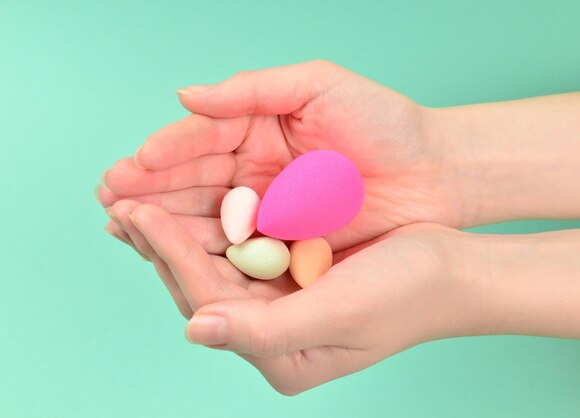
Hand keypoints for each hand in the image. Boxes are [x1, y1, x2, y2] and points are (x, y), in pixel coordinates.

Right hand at [98, 60, 463, 253]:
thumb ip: (252, 89)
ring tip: (127, 228)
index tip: (129, 168)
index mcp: (259, 124)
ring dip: (167, 222)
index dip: (164, 153)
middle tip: (111, 202)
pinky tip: (172, 252)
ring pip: (207, 214)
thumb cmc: (384, 122)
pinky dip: (204, 250)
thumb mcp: (319, 85)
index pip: (201, 137)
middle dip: (151, 190)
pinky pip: (237, 247)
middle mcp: (256, 166)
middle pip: (194, 179)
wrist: (433, 173)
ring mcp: (268, 206)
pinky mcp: (284, 240)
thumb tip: (184, 94)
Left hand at [108, 202, 481, 394]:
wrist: (452, 269)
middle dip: (163, 244)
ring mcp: (281, 305)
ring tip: (141, 200)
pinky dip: (211, 224)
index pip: (210, 303)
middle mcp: (275, 334)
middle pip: (203, 287)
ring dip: (179, 231)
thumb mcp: (340, 315)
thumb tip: (195, 332)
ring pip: (214, 266)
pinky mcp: (290, 277)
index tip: (139, 212)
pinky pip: (238, 250)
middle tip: (122, 202)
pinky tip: (189, 202)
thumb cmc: (407, 293)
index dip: (172, 257)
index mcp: (282, 355)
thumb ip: (266, 331)